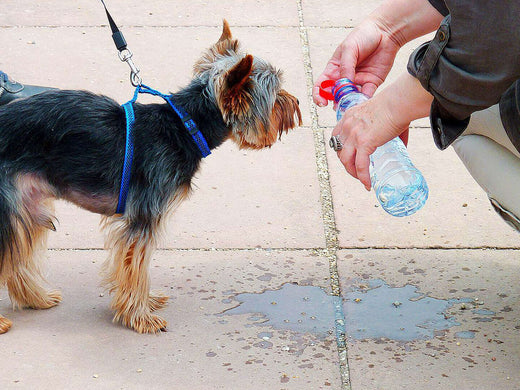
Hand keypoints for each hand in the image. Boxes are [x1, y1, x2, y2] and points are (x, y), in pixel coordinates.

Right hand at [313, 18, 401, 104]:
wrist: (385, 31)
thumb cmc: (363, 36)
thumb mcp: (350, 48)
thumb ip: (345, 67)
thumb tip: (343, 85)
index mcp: (334, 69)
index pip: (321, 85)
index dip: (318, 95)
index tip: (322, 103)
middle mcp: (344, 77)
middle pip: (335, 95)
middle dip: (335, 102)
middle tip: (339, 104)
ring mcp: (358, 82)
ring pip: (350, 98)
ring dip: (349, 103)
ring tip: (350, 104)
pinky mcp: (371, 83)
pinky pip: (365, 96)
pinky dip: (362, 101)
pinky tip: (361, 101)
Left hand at [331, 72, 432, 189]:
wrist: (399, 102)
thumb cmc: (396, 105)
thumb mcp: (382, 115)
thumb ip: (386, 130)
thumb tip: (401, 146)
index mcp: (349, 116)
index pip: (336, 136)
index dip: (341, 149)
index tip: (348, 156)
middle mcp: (347, 126)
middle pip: (339, 151)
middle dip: (346, 163)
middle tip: (357, 170)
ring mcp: (354, 135)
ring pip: (346, 161)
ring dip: (353, 173)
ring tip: (362, 179)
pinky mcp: (364, 143)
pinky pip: (361, 166)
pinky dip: (363, 177)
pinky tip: (368, 184)